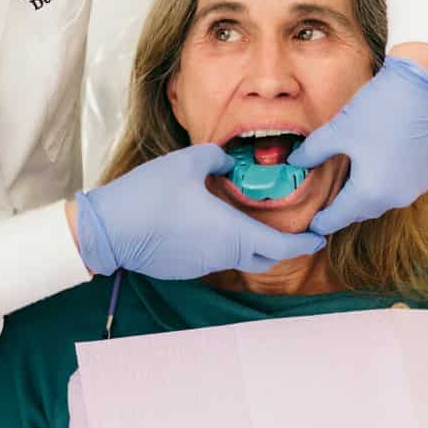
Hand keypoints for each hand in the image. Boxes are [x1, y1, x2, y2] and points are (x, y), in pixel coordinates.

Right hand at [73, 145, 325, 278]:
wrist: (109, 230)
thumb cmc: (149, 195)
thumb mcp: (188, 161)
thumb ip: (218, 159)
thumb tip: (230, 162)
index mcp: (232, 232)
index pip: (282, 247)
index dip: (305, 243)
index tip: (318, 236)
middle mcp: (222, 254)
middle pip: (265, 257)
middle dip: (284, 247)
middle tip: (295, 232)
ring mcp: (203, 265)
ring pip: (238, 257)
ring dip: (251, 243)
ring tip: (250, 221)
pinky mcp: (184, 268)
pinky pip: (215, 257)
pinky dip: (224, 245)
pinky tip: (212, 224)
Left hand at [291, 55, 427, 238]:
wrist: (424, 86)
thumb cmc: (379, 108)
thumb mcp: (337, 131)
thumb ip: (312, 153)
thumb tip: (294, 162)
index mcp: (369, 193)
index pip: (336, 219)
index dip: (319, 221)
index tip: (307, 223)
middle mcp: (395, 199)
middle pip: (358, 211)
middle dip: (341, 205)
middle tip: (323, 199)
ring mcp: (414, 188)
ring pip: (380, 200)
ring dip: (363, 193)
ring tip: (348, 177)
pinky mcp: (426, 175)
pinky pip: (398, 187)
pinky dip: (384, 182)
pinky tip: (374, 162)